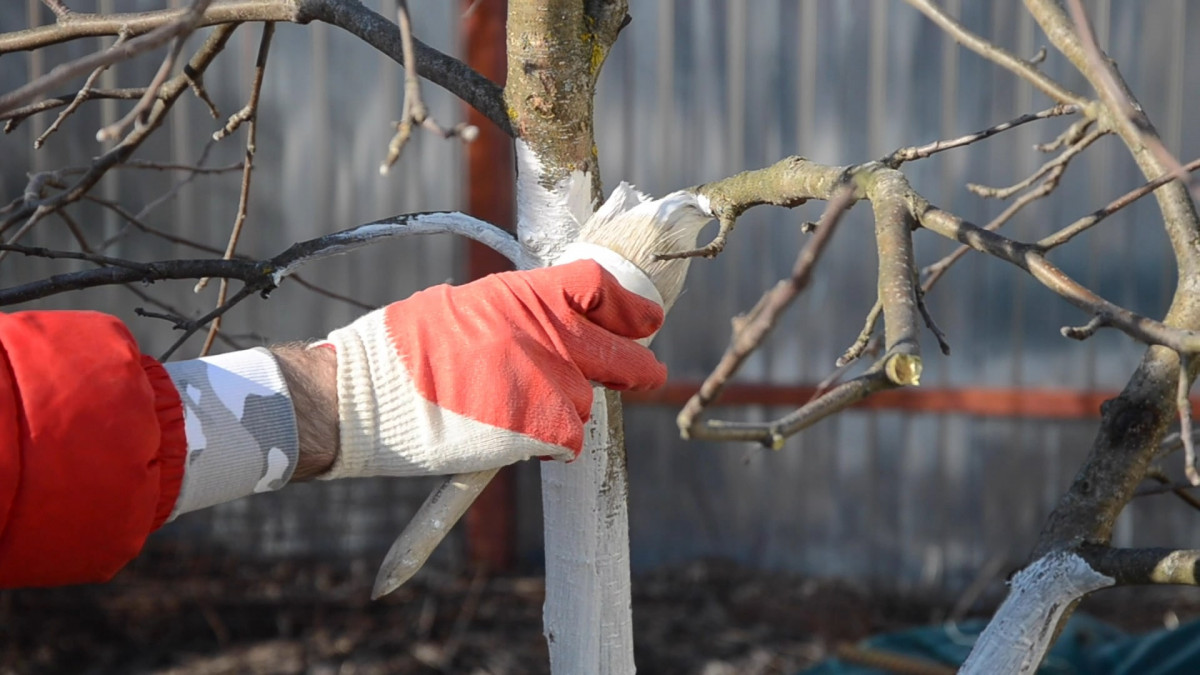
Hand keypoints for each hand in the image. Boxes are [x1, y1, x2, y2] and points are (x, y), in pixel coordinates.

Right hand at [319, 260, 666, 478]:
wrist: (364, 397)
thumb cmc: (403, 352)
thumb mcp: (465, 306)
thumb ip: (519, 313)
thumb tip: (559, 323)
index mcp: (524, 293)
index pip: (600, 286)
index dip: (630, 306)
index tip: (645, 319)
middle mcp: (544, 332)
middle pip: (620, 353)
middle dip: (637, 368)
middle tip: (643, 376)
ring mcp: (545, 381)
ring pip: (588, 402)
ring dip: (567, 410)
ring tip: (519, 412)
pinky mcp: (538, 427)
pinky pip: (570, 441)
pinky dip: (553, 446)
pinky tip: (521, 441)